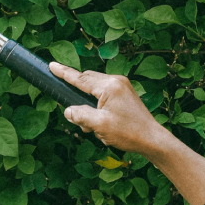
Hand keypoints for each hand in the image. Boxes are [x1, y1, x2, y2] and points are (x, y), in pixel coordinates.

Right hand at [49, 63, 172, 156]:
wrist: (152, 139)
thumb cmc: (128, 132)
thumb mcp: (99, 125)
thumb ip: (80, 115)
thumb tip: (68, 111)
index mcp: (109, 86)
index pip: (80, 78)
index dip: (64, 73)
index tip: (52, 65)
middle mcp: (116, 81)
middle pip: (87, 82)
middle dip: (78, 98)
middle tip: (79, 119)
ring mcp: (122, 86)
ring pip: (95, 90)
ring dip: (89, 106)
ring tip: (95, 128)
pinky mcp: (126, 94)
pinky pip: (105, 95)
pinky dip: (98, 107)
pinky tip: (102, 124)